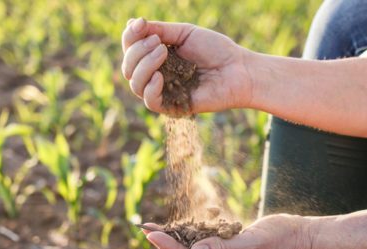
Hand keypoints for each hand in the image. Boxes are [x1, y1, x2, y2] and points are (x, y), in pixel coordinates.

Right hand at [121, 17, 253, 113]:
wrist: (238, 69)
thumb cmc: (217, 50)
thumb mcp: (186, 33)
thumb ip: (160, 30)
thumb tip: (132, 23)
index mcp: (157, 56)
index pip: (130, 49)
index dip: (129, 37)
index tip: (139, 25)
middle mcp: (156, 74)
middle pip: (128, 67)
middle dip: (137, 51)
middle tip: (158, 42)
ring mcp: (164, 91)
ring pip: (135, 84)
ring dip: (143, 66)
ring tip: (162, 52)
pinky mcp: (173, 107)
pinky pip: (150, 102)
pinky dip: (150, 87)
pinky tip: (160, 76)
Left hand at [144, 214, 312, 248]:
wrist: (299, 237)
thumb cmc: (281, 240)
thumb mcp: (253, 243)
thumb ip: (224, 248)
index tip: (153, 235)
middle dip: (166, 245)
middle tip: (144, 229)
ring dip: (174, 240)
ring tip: (151, 228)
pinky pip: (202, 247)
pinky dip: (188, 236)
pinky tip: (174, 228)